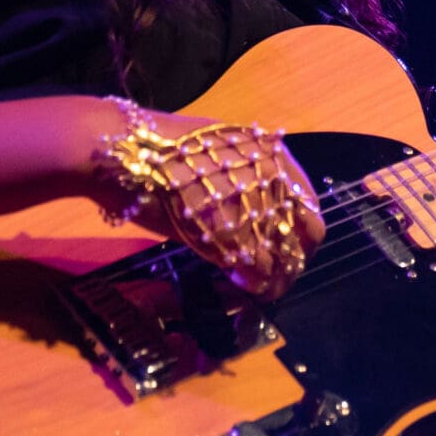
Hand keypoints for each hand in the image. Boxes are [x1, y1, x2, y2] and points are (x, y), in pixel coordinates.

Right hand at [94, 109, 325, 296]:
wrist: (126, 151)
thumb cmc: (160, 147)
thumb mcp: (215, 149)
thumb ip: (241, 175)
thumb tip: (250, 205)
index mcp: (272, 154)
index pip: (309, 204)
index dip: (301, 231)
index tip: (288, 244)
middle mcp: (274, 180)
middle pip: (307, 234)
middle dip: (295, 257)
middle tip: (279, 272)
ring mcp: (257, 209)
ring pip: (285, 258)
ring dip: (276, 277)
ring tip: (264, 288)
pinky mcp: (234, 238)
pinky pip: (257, 271)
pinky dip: (255, 284)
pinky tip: (244, 287)